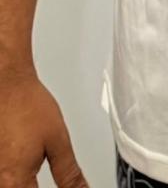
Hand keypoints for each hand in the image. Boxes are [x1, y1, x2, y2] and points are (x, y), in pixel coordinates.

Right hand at [0, 64, 89, 185]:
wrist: (6, 82)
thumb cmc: (27, 104)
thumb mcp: (58, 141)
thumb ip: (69, 173)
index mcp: (15, 181)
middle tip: (42, 180)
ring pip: (11, 186)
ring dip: (26, 184)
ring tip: (35, 176)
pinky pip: (4, 179)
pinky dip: (16, 179)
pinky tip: (24, 174)